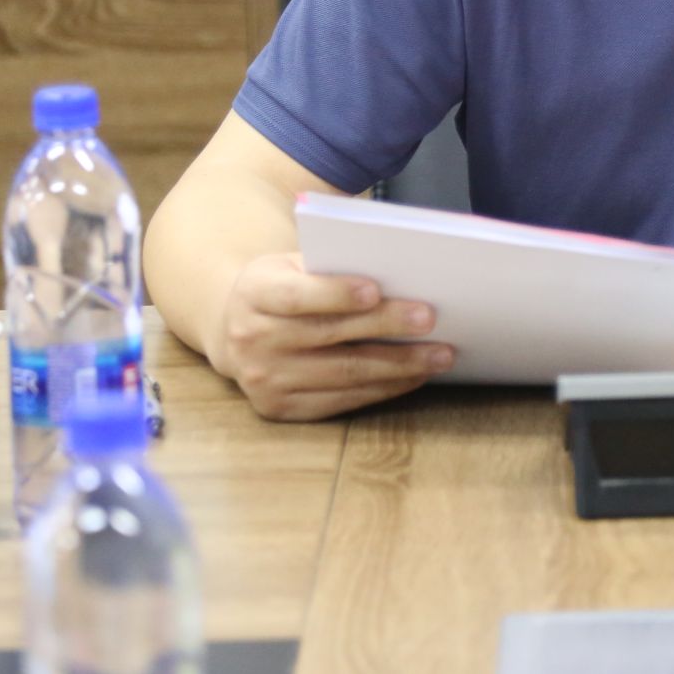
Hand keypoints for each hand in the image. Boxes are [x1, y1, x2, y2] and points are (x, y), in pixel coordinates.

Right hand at [213, 252, 454, 420]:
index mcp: (254, 294)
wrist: (234, 328)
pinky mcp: (280, 409)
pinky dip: (382, 389)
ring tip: (439, 355)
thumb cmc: (281, 287)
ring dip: (397, 366)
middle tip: (430, 320)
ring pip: (342, 374)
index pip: (296, 296)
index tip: (376, 291)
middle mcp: (252, 340)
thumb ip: (330, 267)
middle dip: (385, 327)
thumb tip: (398, 276)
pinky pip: (340, 401)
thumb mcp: (291, 265)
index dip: (336, 294)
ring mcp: (264, 380)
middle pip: (328, 335)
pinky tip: (413, 376)